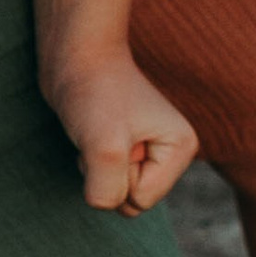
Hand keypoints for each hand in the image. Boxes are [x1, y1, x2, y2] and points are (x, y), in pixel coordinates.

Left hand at [41, 51, 198, 217]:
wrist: (73, 53)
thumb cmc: (94, 92)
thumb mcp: (104, 148)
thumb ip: (108, 190)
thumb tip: (104, 202)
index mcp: (182, 148)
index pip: (141, 199)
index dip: (118, 175)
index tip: (114, 134)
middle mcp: (171, 150)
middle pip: (131, 203)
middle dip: (107, 176)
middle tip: (103, 134)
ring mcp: (148, 148)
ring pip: (116, 194)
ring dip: (95, 169)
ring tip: (96, 131)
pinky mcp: (125, 145)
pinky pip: (104, 179)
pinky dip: (89, 163)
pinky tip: (91, 132)